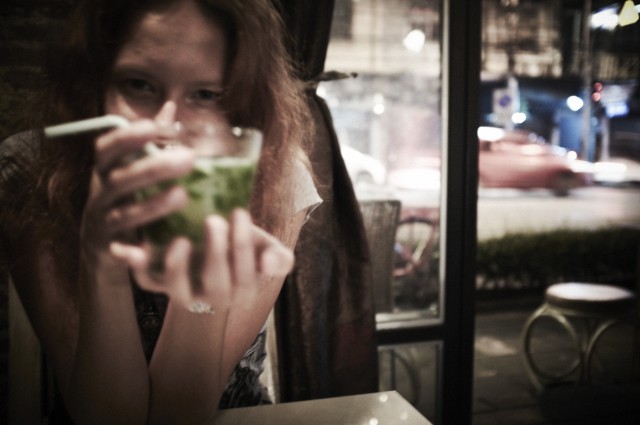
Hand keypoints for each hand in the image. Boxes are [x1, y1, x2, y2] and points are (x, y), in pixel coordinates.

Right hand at [80, 120, 194, 271]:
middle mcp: (101, 194)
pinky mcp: (111, 250)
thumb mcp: (134, 168)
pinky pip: (123, 250)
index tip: (156, 127)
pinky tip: (160, 242)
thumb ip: (153, 141)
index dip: (128, 137)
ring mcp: (104, 222)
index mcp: (107, 170)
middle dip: (153, 167)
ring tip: (183, 195)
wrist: (104, 246)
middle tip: (190, 158)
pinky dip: (137, 248)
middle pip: (119, 178)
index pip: (107, 148)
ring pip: (123, 213)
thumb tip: (170, 106)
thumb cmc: (127, 197)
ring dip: (152, 205)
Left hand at [110, 209, 294, 311]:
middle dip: (216, 253)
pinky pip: (147, 282)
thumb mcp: (265, 251)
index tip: (238, 213)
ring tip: (180, 241)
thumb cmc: (243, 250)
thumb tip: (269, 261)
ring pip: (179, 290)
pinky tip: (132, 249)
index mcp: (244, 289)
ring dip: (178, 268)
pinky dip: (137, 268)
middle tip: (214, 221)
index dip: (242, 246)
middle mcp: (215, 297)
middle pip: (216, 283)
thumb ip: (278, 258)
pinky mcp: (159, 284)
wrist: (211, 258)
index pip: (245, 274)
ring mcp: (184, 292)